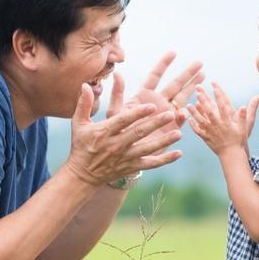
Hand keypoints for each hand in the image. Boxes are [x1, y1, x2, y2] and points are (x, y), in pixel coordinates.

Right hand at [64, 83, 182, 185]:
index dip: (137, 114)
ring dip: (164, 142)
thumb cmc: (82, 145)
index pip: (123, 121)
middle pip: (139, 133)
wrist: (83, 174)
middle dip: (155, 124)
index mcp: (104, 132)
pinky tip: (179, 153)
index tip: (151, 106)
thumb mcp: (79, 123)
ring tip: (178, 134)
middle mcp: (116, 145)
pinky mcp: (131, 167)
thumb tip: (86, 85)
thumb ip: (83, 103)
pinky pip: (151, 164)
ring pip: (147, 149)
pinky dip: (165, 160)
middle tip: (170, 114)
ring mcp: (125, 157)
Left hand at [106, 52, 204, 146]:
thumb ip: (117, 95)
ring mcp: (166, 116)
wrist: (124, 154)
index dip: (164, 64)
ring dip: (193, 88)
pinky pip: (183, 120)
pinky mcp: (171, 129)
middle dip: (187, 74)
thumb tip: (117, 74)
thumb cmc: (115, 133)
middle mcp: (157, 103)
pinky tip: (192, 108)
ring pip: (183, 98)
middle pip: (175, 85)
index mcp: (143, 96)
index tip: (173, 52)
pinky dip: (187, 114)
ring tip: (204, 76)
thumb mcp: (114, 113)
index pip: (155, 76)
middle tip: (199, 62)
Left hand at [188, 82, 258, 156]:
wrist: (231, 155)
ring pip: (200, 120)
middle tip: (198, 91)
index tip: (215, 87)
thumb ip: (243, 117)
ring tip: (188, 105)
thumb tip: (244, 106)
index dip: (218, 96)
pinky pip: (197, 130)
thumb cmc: (239, 140)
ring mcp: (210, 131)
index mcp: (226, 121)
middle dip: (203, 100)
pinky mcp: (205, 137)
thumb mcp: (244, 128)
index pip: (222, 105)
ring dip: (194, 112)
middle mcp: (217, 125)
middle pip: (209, 110)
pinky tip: (189, 119)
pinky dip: (193, 125)